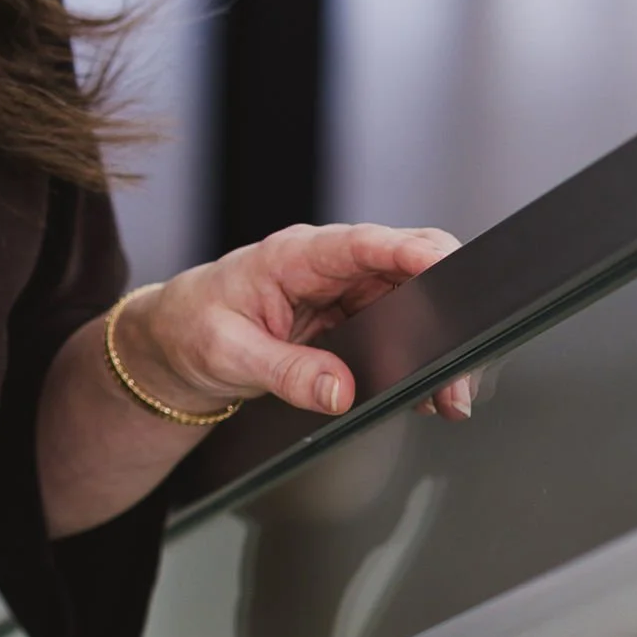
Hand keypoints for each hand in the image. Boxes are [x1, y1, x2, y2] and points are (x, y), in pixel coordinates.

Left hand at [121, 221, 473, 425]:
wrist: (172, 345)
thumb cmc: (190, 330)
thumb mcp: (228, 353)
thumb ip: (286, 371)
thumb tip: (341, 390)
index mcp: (294, 255)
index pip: (364, 243)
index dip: (411, 251)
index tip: (450, 265)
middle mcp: (327, 266)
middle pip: (406, 268)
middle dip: (444, 308)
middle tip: (463, 361)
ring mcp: (343, 292)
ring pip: (412, 303)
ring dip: (438, 343)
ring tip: (452, 393)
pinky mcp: (350, 320)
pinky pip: (399, 331)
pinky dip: (419, 360)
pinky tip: (429, 393)